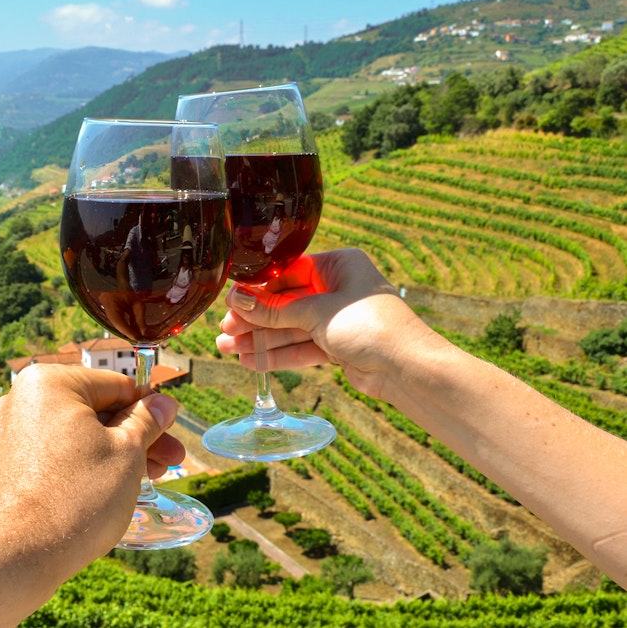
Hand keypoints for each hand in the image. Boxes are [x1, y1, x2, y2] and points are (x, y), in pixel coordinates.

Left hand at [0, 363, 184, 575]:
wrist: (17, 555)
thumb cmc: (76, 498)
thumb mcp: (127, 453)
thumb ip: (147, 421)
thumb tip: (163, 403)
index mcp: (50, 383)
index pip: (117, 386)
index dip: (151, 409)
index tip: (171, 429)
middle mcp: (23, 399)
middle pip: (96, 411)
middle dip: (136, 437)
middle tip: (170, 461)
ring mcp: (9, 432)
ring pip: (77, 434)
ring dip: (114, 453)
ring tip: (148, 479)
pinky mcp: (5, 463)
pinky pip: (54, 454)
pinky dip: (84, 465)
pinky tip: (110, 488)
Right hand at [216, 248, 442, 401]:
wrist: (407, 367)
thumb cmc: (370, 326)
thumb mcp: (316, 312)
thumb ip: (274, 310)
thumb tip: (235, 301)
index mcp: (339, 265)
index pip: (287, 273)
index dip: (257, 290)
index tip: (231, 303)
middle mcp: (337, 288)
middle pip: (286, 303)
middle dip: (255, 319)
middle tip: (225, 330)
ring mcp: (337, 319)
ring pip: (290, 328)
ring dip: (260, 339)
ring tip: (227, 348)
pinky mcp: (337, 346)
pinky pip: (301, 346)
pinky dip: (278, 354)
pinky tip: (251, 361)